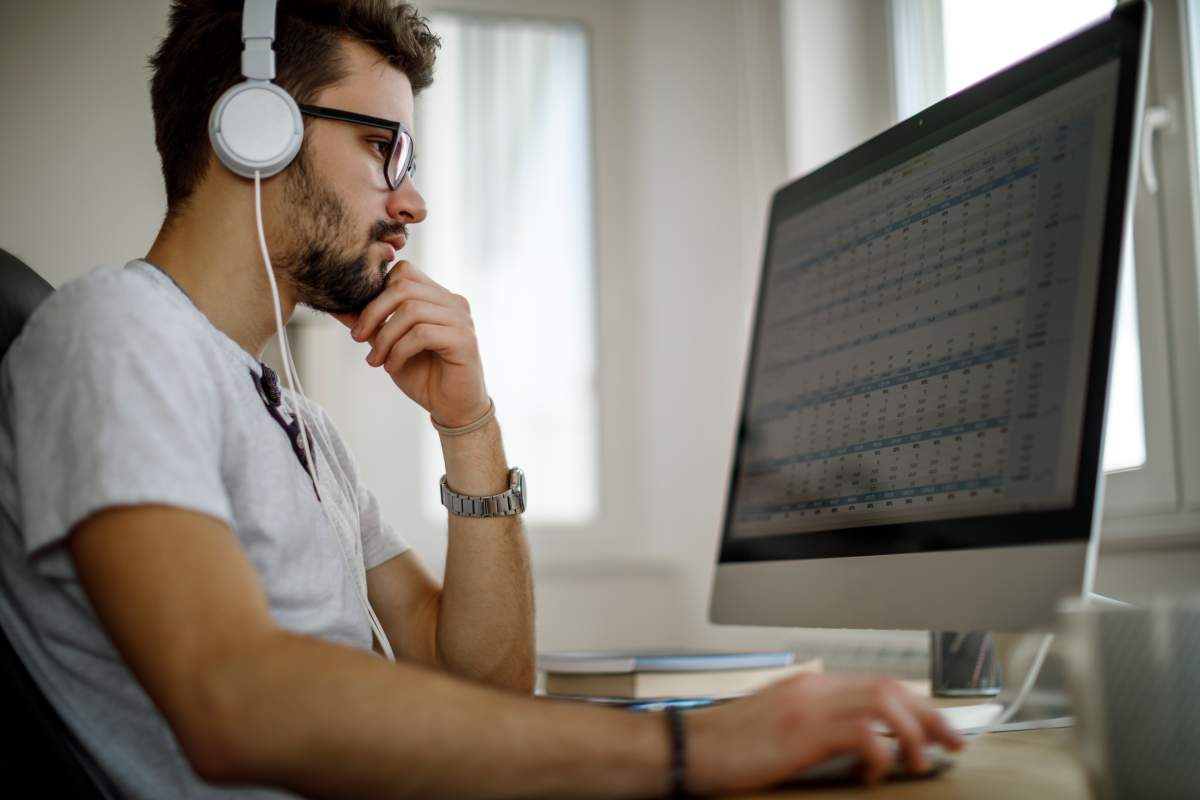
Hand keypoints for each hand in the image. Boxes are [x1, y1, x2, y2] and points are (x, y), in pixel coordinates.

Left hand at [333, 261, 488, 426]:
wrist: (452, 408)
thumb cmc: (423, 375)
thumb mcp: (389, 345)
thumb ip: (371, 324)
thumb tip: (338, 306)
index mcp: (437, 297)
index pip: (404, 272)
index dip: (377, 290)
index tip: (361, 321)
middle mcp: (453, 302)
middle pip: (404, 287)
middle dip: (373, 312)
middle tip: (358, 338)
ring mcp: (461, 319)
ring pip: (411, 310)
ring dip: (385, 337)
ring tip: (376, 361)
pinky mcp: (465, 340)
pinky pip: (422, 334)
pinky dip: (399, 351)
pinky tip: (393, 367)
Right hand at [684, 673, 964, 793]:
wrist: (685, 748)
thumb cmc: (725, 744)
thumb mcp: (776, 723)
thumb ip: (813, 721)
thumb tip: (856, 740)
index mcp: (809, 685)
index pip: (878, 682)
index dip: (917, 704)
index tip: (938, 728)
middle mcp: (813, 687)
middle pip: (891, 686)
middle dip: (931, 714)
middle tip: (953, 741)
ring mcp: (807, 706)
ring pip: (884, 703)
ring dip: (913, 732)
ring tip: (920, 760)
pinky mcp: (801, 732)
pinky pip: (861, 734)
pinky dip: (878, 754)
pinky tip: (874, 773)